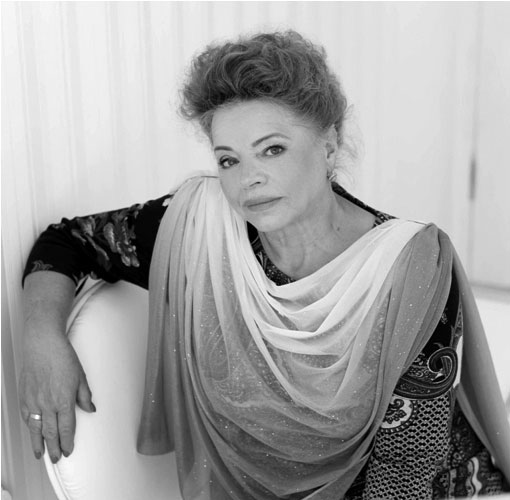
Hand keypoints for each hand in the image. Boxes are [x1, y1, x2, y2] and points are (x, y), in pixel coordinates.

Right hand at [19, 330, 95, 462]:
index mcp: (64, 400)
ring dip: (38, 443)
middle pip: (50, 433)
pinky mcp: (24, 396)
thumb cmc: (63, 357)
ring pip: (35, 428)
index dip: (67, 442)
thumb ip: (85, 395)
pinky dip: (29, 426)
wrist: (43, 344)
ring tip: (41, 454)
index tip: (68, 451)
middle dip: (53, 448)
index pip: (66, 428)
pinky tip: (32, 432)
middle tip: (55, 459)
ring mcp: (34, 401)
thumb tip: (91, 409)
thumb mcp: (80, 376)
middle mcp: (47, 404)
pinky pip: (26, 416)